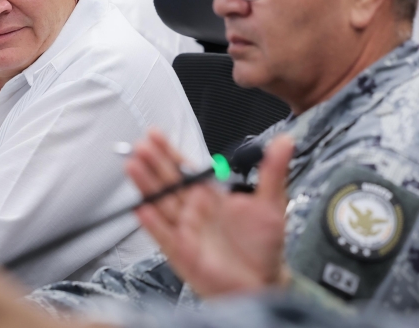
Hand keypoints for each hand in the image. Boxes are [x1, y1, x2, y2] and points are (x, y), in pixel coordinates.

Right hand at [128, 131, 293, 297]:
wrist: (262, 282)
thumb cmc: (264, 244)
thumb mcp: (272, 203)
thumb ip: (273, 170)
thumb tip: (285, 141)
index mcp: (210, 194)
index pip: (185, 168)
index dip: (169, 152)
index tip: (155, 135)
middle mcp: (194, 209)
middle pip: (168, 182)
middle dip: (153, 163)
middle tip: (140, 147)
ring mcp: (185, 230)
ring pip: (161, 203)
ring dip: (147, 185)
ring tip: (133, 166)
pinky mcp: (182, 252)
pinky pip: (164, 235)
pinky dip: (152, 222)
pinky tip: (142, 207)